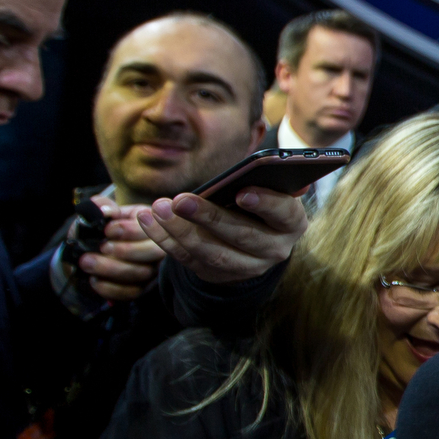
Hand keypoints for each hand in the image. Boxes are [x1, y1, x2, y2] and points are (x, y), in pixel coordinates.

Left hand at [79, 198, 166, 302]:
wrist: (90, 252)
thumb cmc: (99, 229)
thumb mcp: (100, 212)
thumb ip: (102, 206)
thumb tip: (106, 212)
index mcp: (150, 223)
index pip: (152, 227)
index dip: (130, 230)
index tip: (108, 230)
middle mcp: (157, 247)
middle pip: (154, 253)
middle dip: (125, 251)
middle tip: (101, 247)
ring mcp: (152, 269)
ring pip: (141, 274)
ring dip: (111, 269)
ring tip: (87, 262)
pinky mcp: (142, 288)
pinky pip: (132, 293)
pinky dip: (111, 288)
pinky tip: (94, 280)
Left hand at [135, 188, 306, 284]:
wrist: (251, 239)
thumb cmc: (258, 202)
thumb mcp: (269, 189)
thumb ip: (269, 177)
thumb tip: (272, 164)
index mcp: (291, 223)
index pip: (284, 213)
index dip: (265, 204)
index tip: (242, 192)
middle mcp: (274, 249)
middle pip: (242, 236)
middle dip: (209, 218)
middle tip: (180, 201)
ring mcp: (246, 267)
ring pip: (212, 253)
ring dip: (180, 231)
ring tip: (158, 208)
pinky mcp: (218, 275)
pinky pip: (188, 259)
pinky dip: (164, 240)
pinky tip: (147, 220)